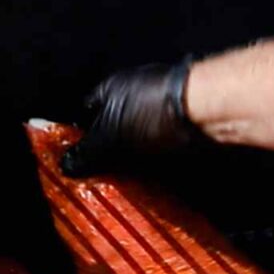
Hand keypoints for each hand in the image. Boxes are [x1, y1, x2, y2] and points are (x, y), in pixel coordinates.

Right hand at [61, 58, 196, 176]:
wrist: (208, 112)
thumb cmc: (151, 114)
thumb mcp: (110, 137)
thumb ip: (87, 153)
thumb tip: (65, 166)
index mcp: (112, 88)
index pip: (86, 111)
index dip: (80, 137)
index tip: (78, 161)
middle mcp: (136, 93)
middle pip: (114, 127)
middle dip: (109, 153)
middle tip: (102, 180)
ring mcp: (163, 108)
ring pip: (139, 140)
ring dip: (134, 160)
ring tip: (127, 185)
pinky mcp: (185, 125)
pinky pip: (163, 148)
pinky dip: (157, 162)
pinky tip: (153, 180)